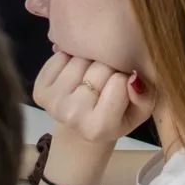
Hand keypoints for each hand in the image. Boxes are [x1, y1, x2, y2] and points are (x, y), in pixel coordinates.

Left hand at [33, 51, 155, 145]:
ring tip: (90, 75)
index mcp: (100, 128)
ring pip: (79, 58)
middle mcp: (72, 117)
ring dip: (88, 60)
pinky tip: (75, 73)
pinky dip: (69, 58)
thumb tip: (133, 78)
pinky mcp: (39, 91)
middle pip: (99, 67)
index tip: (121, 86)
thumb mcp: (139, 112)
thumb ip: (145, 97)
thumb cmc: (117, 115)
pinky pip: (59, 56)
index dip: (124, 77)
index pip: (120, 81)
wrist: (83, 123)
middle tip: (106, 79)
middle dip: (107, 66)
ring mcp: (52, 104)